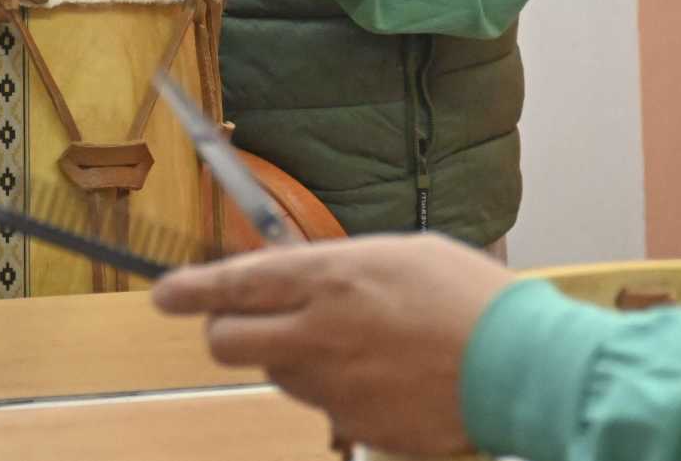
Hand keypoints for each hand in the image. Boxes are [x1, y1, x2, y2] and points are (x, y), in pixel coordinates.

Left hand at [152, 234, 511, 455]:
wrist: (517, 364)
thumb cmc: (468, 297)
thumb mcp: (399, 256)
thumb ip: (339, 266)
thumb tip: (300, 275)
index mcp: (331, 276)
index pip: (237, 282)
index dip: (192, 289)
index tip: (164, 294)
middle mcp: (318, 330)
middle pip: (228, 340)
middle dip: (225, 329)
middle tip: (245, 321)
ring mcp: (332, 384)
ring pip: (274, 372)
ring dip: (290, 357)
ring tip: (350, 343)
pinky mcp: (352, 425)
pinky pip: (322, 404)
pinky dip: (335, 388)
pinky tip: (379, 374)